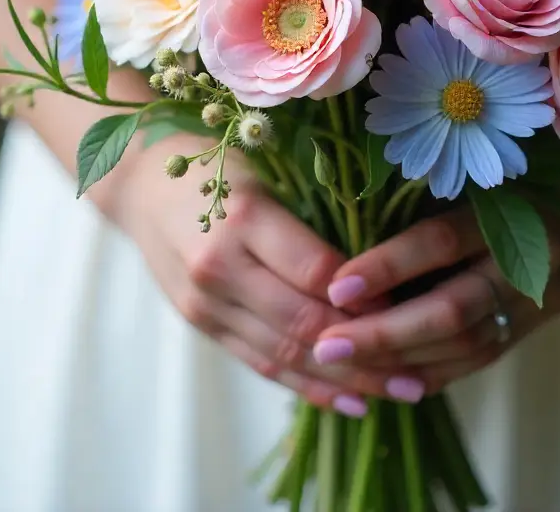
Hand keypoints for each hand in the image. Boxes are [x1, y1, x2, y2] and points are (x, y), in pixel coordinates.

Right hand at [99, 138, 426, 414]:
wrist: (139, 182)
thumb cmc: (216, 160)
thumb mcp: (268, 166)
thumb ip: (314, 209)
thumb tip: (379, 262)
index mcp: (243, 215)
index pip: (316, 271)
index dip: (366, 296)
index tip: (416, 304)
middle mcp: (220, 265)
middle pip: (302, 322)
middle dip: (366, 351)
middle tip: (421, 367)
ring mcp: (205, 303)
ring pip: (284, 354)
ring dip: (344, 380)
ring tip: (400, 392)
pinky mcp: (201, 324)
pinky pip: (259, 364)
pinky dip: (306, 385)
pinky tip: (349, 399)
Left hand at [311, 178, 559, 395]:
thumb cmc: (507, 164)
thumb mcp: (467, 166)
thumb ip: (420, 194)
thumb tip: (343, 229)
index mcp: (511, 204)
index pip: (442, 242)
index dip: (387, 266)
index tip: (335, 286)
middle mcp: (532, 257)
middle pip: (454, 310)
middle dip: (385, 334)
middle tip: (328, 345)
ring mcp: (540, 297)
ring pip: (468, 344)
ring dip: (402, 359)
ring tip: (345, 364)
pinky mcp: (537, 322)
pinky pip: (481, 358)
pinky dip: (434, 370)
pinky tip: (388, 378)